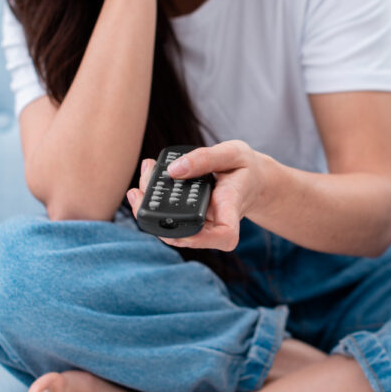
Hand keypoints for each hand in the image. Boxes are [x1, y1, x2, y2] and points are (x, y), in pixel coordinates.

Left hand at [126, 140, 268, 251]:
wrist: (251, 180)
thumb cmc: (245, 168)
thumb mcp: (233, 153)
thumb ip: (205, 158)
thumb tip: (173, 171)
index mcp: (231, 209)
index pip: (225, 235)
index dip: (202, 238)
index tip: (181, 224)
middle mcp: (215, 224)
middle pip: (185, 235)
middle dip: (155, 218)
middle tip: (138, 190)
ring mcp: (201, 225)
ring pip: (171, 228)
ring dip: (149, 205)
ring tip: (146, 172)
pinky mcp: (190, 220)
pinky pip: (168, 217)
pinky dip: (153, 198)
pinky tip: (148, 176)